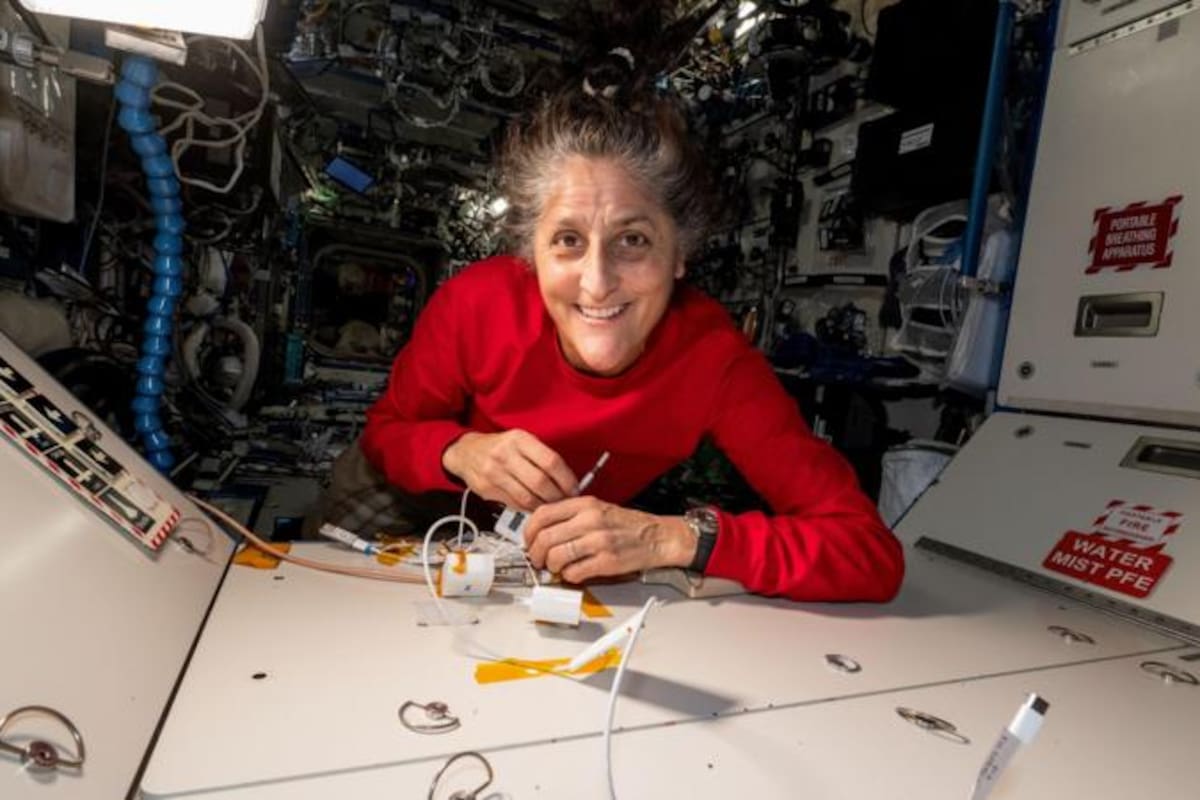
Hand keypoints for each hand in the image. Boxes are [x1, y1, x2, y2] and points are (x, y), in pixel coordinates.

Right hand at [441, 430, 577, 510]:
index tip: (574, 488)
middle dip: (557, 496)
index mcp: (519, 439)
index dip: (566, 478)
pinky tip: (535, 507)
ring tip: (551, 506)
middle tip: (565, 501)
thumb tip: (568, 480)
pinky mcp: (487, 489)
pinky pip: (514, 504)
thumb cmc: (499, 447)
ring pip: (527, 498)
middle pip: (540, 482)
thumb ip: (542, 457)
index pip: (551, 461)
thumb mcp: (521, 441)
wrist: (465, 452)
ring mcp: (494, 473)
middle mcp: (505, 454)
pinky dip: (529, 509)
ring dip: (544, 506)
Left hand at [524, 496, 696, 583]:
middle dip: (535, 554)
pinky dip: (569, 576)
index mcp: (584, 504)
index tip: (529, 540)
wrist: (657, 536)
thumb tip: (543, 530)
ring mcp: (598, 541)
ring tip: (556, 568)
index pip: (542, 515)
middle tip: (538, 560)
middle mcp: (590, 520)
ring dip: (551, 567)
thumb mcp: (597, 508)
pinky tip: (574, 573)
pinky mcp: (607, 562)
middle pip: (545, 538)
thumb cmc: (627, 525)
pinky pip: (574, 573)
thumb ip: (570, 515)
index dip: (529, 531)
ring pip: (556, 557)